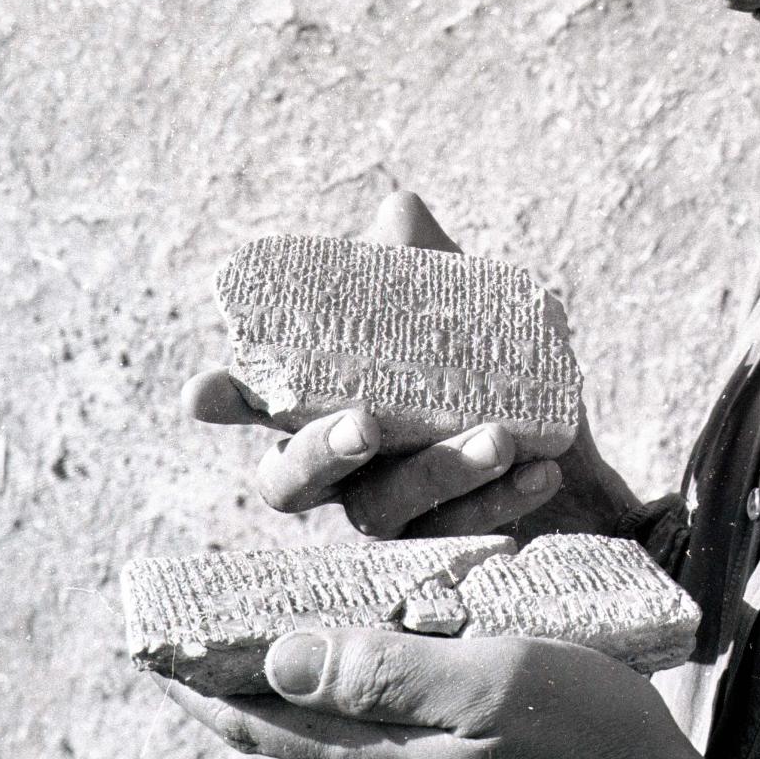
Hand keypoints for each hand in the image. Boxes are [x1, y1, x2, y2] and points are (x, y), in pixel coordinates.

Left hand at [163, 627, 743, 758]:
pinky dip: (378, 719)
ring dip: (325, 693)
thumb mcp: (497, 681)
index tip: (141, 640)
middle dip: (240, 680)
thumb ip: (385, 672)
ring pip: (346, 741)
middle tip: (199, 633)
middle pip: (287, 729)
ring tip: (319, 631)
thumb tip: (278, 660)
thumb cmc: (597, 748)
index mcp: (376, 754)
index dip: (191, 676)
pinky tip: (409, 686)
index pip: (253, 715)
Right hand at [182, 192, 639, 542]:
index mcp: (320, 404)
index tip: (198, 392)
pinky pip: (462, 531)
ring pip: (388, 510)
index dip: (224, 401)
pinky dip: (502, 499)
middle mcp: (340, 468)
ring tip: (496, 438)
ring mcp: (388, 511)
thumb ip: (418, 261)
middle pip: (293, 482)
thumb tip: (399, 214)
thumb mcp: (454, 305)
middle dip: (323, 452)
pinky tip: (539, 469)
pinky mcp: (445, 543)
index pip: (254, 405)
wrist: (561, 444)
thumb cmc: (476, 364)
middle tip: (365, 424)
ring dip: (440, 473)